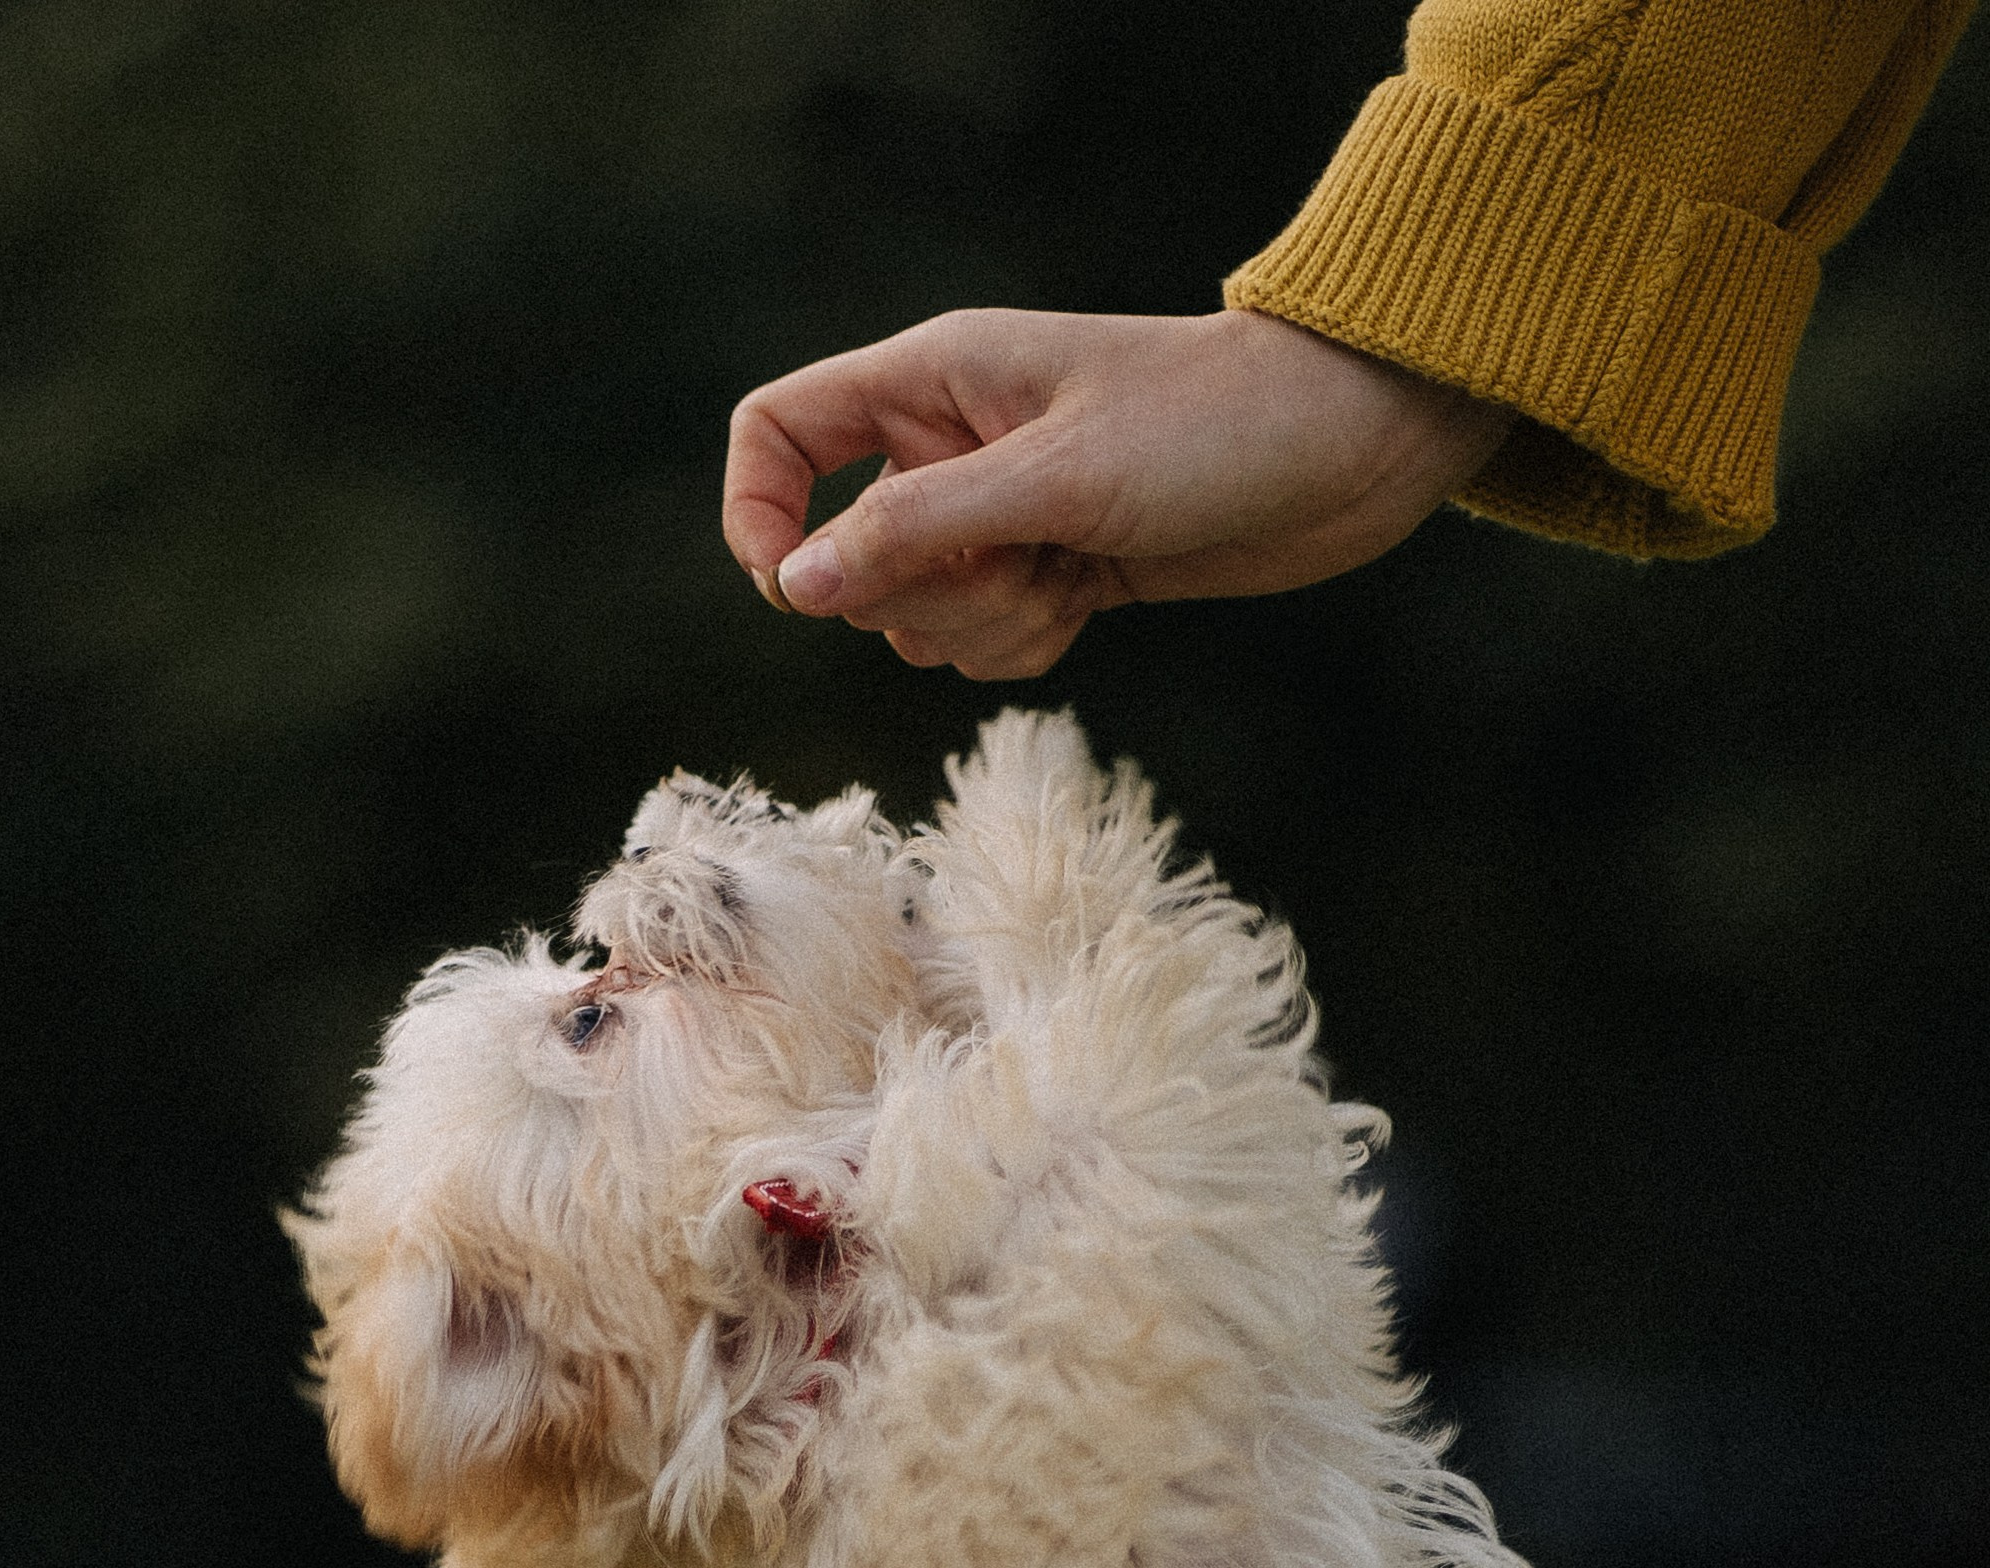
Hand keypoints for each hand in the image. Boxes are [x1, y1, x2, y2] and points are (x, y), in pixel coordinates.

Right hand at [723, 306, 1507, 677]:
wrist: (1349, 447)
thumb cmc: (1216, 426)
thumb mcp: (1056, 480)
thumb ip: (917, 528)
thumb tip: (796, 586)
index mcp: (932, 380)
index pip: (780, 432)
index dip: (760, 515)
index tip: (794, 591)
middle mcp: (950, 445)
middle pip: (850, 559)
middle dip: (922, 593)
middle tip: (1017, 561)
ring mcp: (1000, 514)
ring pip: (918, 619)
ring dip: (984, 627)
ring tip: (1071, 575)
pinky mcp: (1051, 571)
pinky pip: (984, 644)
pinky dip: (1024, 645)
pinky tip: (1091, 604)